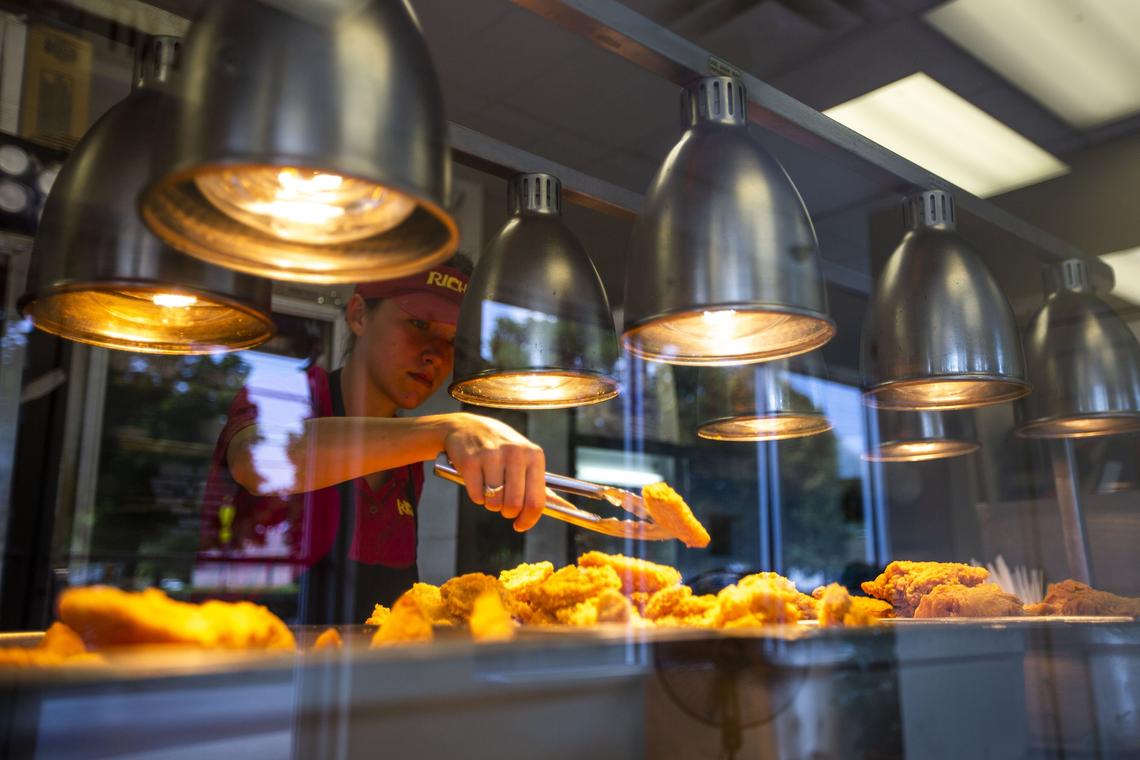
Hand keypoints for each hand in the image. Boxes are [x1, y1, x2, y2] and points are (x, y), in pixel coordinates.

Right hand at [442, 413, 545, 531]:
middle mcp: (515, 453)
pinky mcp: (470, 460)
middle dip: (508, 512)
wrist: (467, 427)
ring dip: (491, 504)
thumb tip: (570, 511)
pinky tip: (478, 483)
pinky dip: (477, 496)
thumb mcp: (526, 461)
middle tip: (503, 506)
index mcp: (534, 456)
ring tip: (490, 490)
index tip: (520, 525)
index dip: (528, 519)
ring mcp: (492, 455)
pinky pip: (476, 496)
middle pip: (515, 504)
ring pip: (494, 502)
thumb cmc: (502, 449)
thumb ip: (544, 488)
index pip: (537, 500)